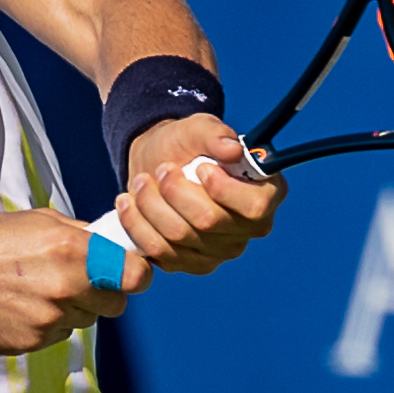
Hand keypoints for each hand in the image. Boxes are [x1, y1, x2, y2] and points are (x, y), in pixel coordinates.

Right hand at [0, 209, 152, 354]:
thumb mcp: (37, 221)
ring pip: (87, 320)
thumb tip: (111, 243)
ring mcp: (51, 318)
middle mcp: (67, 287)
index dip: (137, 274)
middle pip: (116, 304)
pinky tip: (25, 305)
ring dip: (76, 308)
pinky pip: (60, 333)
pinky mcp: (36, 341)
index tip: (130, 272)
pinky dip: (51, 322)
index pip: (135, 276)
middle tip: (82, 282)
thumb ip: (79, 233)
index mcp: (72, 250)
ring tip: (43, 289)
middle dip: (106, 293)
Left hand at [117, 113, 287, 274]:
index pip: (254, 208)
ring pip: (177, 237)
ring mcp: (220, 252)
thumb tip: (233, 149)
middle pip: (208, 222)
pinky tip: (128, 204)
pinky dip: (138, 226)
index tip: (200, 167)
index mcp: (266, 195)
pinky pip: (159, 253)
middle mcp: (248, 229)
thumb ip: (215, 134)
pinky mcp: (190, 264)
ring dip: (150, 205)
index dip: (223, 189)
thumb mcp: (199, 128)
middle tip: (161, 169)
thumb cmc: (188, 145)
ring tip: (141, 181)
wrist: (159, 165)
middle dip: (174, 191)